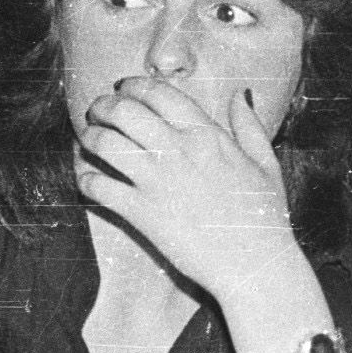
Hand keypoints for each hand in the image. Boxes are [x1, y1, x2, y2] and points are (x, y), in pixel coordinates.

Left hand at [70, 75, 291, 278]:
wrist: (256, 266)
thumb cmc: (266, 218)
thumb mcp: (266, 165)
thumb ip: (249, 126)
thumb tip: (242, 95)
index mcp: (207, 135)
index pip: (159, 93)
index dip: (133, 85)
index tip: (123, 89)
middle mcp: (177, 151)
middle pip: (123, 110)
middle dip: (103, 106)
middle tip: (98, 113)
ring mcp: (156, 181)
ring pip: (104, 143)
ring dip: (89, 136)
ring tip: (89, 140)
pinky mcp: (141, 213)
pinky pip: (98, 186)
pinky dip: (85, 179)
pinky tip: (87, 179)